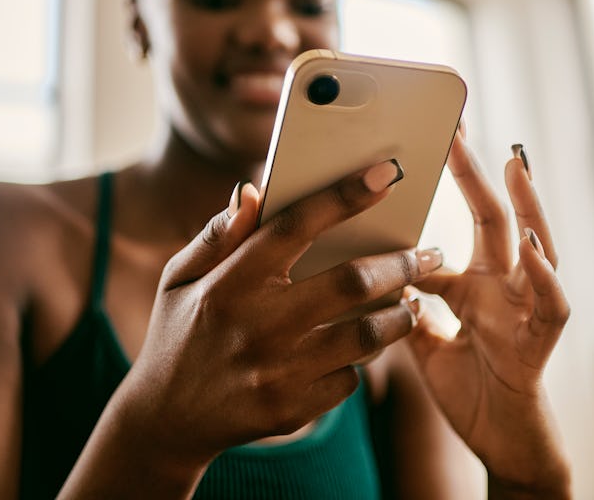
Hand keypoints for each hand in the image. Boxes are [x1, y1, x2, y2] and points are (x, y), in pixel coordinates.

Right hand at [62, 161, 440, 497]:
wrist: (165, 420)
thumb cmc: (180, 334)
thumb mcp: (179, 278)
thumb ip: (217, 235)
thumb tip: (250, 191)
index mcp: (230, 282)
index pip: (296, 226)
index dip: (344, 196)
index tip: (387, 174)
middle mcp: (257, 325)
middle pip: (351, 282)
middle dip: (402, 263)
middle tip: (428, 254)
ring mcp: (277, 372)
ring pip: (366, 336)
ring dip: (400, 315)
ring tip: (412, 301)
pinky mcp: (292, 410)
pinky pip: (350, 379)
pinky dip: (362, 361)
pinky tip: (365, 349)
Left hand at [407, 131, 570, 497]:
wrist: (496, 439)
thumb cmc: (468, 387)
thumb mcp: (425, 343)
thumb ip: (409, 309)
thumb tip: (383, 276)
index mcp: (476, 284)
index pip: (464, 226)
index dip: (448, 193)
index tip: (429, 148)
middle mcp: (504, 287)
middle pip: (496, 220)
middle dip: (478, 176)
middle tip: (458, 130)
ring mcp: (526, 309)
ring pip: (537, 249)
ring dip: (529, 208)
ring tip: (514, 166)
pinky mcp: (541, 341)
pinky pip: (550, 304)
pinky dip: (544, 276)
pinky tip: (531, 249)